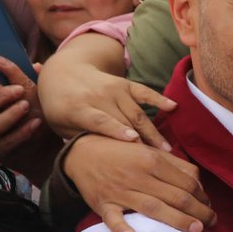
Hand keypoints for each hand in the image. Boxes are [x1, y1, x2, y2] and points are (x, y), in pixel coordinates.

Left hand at [37, 58, 175, 146]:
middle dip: (141, 140)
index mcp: (78, 107)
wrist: (63, 72)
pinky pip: (144, 92)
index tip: (133, 140)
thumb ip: (78, 139)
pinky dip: (159, 99)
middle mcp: (99, 96)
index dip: (116, 130)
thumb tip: (97, 158)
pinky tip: (173, 107)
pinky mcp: (125, 84)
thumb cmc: (59, 106)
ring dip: (153, 131)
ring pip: (137, 113)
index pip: (100, 120)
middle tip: (157, 160)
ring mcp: (114, 89)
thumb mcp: (59, 124)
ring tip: (166, 149)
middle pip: (124, 120)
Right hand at [62, 134, 215, 231]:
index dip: (202, 196)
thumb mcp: (149, 151)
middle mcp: (138, 176)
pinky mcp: (103, 204)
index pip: (186, 182)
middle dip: (198, 211)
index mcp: (152, 160)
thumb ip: (176, 165)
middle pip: (175, 196)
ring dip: (177, 220)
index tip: (210, 206)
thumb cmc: (122, 153)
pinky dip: (121, 228)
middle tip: (212, 222)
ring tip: (196, 230)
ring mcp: (120, 191)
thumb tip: (198, 183)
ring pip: (153, 208)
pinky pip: (112, 218)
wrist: (82, 153)